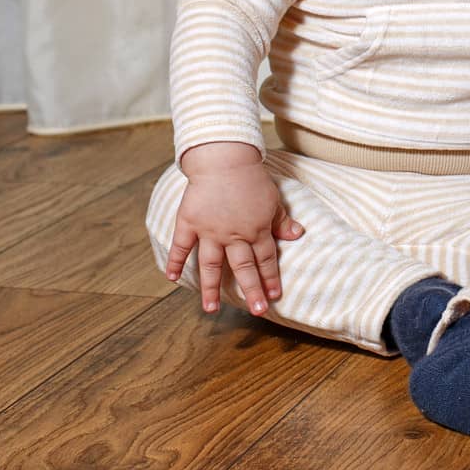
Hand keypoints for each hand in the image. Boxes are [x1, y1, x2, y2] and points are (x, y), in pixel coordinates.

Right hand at [166, 146, 304, 315]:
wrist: (224, 158)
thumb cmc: (251, 177)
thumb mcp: (273, 198)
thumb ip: (282, 219)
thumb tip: (297, 234)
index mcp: (256, 229)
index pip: (266, 259)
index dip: (270, 278)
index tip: (274, 297)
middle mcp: (234, 234)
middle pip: (243, 268)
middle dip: (251, 290)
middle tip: (257, 311)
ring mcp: (210, 230)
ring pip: (212, 265)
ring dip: (211, 288)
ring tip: (210, 309)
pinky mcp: (190, 222)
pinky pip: (182, 246)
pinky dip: (175, 262)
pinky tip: (172, 279)